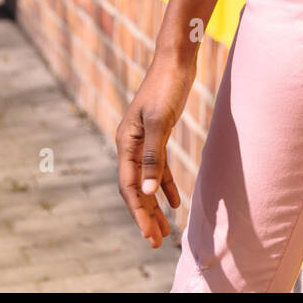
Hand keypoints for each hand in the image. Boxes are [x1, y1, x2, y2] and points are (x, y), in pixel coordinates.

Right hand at [115, 49, 197, 246]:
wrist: (176, 59)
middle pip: (135, 188)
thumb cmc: (167, 86)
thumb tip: (146, 192)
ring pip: (147, 181)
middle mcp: (131, 144)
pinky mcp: (159, 134)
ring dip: (155, 205)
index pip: (129, 187)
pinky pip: (159, 167)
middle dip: (145, 216)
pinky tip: (175, 201)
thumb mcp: (161, 122)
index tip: (148, 235)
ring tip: (164, 231)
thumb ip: (153, 156)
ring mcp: (144, 139)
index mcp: (126, 142)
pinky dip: (166, 185)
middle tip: (156, 243)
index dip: (138, 213)